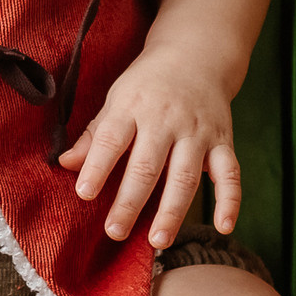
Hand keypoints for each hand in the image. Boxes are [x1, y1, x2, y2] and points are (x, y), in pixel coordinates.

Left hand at [57, 45, 241, 249]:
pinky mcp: (224, 141)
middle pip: (147, 165)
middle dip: (130, 201)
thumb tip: (65, 164)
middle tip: (115, 231)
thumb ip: (95, 135)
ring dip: (172, 211)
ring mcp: (198, 132)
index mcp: (133, 107)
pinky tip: (224, 227)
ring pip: (185, 176)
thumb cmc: (147, 84)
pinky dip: (230, 200)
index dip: (97, 167)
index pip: (112, 140)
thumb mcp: (116, 99)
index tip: (84, 194)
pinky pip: (230, 174)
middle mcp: (166, 120)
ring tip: (157, 241)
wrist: (196, 54)